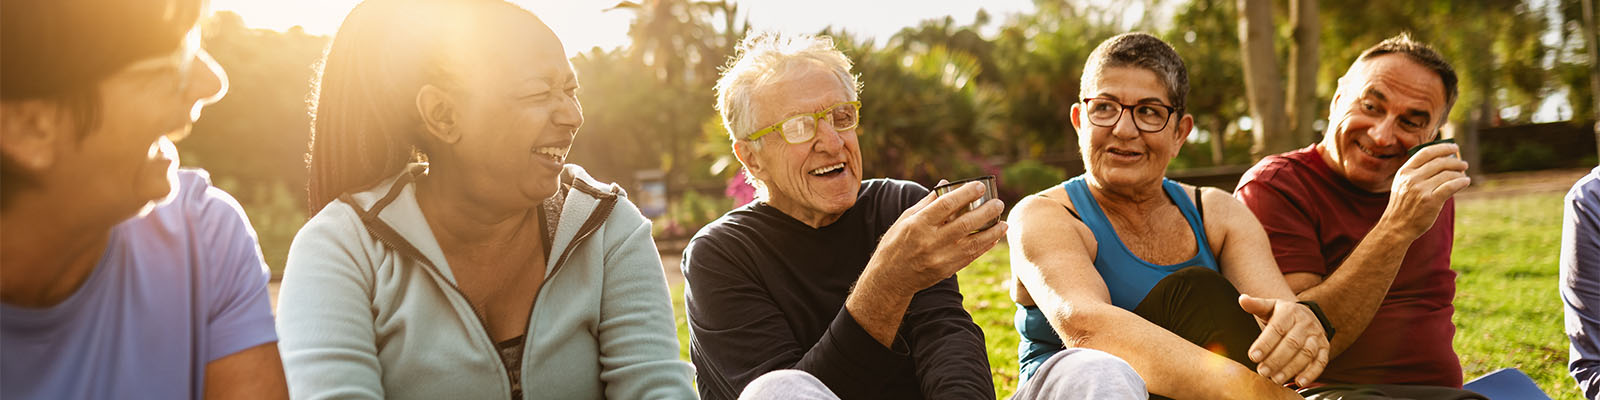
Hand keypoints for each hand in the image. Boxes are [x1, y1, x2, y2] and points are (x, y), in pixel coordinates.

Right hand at [867, 180, 1006, 296]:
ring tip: (1003, 223)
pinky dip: (984, 247)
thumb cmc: (897, 243)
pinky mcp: (946, 270)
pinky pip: (970, 256)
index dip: (965, 193)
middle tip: (998, 203)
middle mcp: (929, 241)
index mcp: (918, 224)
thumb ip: (928, 202)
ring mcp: (939, 258)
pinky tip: (994, 238)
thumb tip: (946, 184)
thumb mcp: (906, 219)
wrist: (890, 278)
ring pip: (972, 242)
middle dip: (985, 212)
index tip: (980, 186)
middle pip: (964, 223)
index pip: (946, 204)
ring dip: (991, 232)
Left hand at [1239, 294, 1328, 387]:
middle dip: (1276, 360)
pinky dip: (1311, 373)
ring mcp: (1316, 336)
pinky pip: (1321, 362)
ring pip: (1306, 353)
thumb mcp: (1269, 307)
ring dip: (1291, 368)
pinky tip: (1299, 381)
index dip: (1265, 344)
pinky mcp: (1324, 348)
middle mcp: (1305, 323)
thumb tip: (1243, 299)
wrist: (1305, 314)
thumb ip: (1256, 305)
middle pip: (1292, 343)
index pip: (1277, 329)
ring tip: (1276, 379)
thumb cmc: (1282, 314)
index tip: (1253, 357)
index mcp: (1289, 312)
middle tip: (1263, 371)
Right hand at [1385, 143, 1470, 237]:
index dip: (1442, 147)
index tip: (1454, 147)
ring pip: (1447, 174)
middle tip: (1463, 164)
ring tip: (1464, 175)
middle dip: (1455, 161)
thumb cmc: (1403, 205)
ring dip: (1460, 173)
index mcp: (1404, 172)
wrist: (1397, 226)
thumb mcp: (1402, 184)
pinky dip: (1462, 182)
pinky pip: (1451, 186)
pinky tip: (1466, 182)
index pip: (1426, 152)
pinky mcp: (1431, 201)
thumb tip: (1442, 159)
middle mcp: (1412, 178)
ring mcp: (1421, 189)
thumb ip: (1416, 172)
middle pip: (1439, 162)